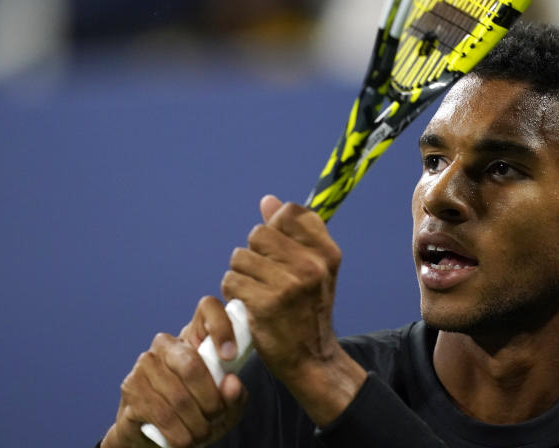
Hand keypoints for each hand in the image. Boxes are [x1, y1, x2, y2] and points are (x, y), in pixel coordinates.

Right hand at [101, 297, 248, 447]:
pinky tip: (184, 439)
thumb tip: (232, 384)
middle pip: (191, 363)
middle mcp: (165, 344)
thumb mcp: (224, 408)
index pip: (208, 308)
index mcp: (192, 337)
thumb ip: (234, 396)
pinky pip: (162, 414)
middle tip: (216, 416)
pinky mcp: (130, 388)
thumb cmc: (194, 413)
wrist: (153, 436)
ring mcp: (144, 364)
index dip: (221, 326)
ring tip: (201, 434)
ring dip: (196, 424)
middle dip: (211, 400)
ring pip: (179, 397)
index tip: (230, 355)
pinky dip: (179, 434)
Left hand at [221, 196, 365, 424]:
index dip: (275, 227)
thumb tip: (268, 200)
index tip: (277, 250)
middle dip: (254, 253)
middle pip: (259, 233)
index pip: (289, 213)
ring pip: (241, 257)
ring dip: (241, 274)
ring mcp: (289, 284)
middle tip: (264, 275)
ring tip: (256, 290)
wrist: (312, 358)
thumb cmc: (308, 309)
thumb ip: (291, 232)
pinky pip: (232, 280)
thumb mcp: (313, 268)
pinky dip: (233, 292)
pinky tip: (247, 303)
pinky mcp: (267, 303)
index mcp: (326, 252)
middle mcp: (311, 265)